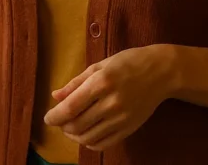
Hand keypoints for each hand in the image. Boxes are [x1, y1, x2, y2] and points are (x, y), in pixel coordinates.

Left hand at [44, 45, 176, 151]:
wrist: (161, 72)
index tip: (47, 118)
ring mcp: (121, 118)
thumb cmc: (127, 63)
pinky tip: (86, 135)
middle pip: (77, 125)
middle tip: (59, 121)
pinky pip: (104, 143)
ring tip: (70, 128)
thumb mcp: (99, 65)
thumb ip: (76, 83)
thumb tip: (55, 96)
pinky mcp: (129, 128)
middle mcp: (111, 103)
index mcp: (101, 83)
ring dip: (74, 136)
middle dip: (62, 126)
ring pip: (88, 137)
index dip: (54, 116)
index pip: (70, 108)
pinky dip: (90, 143)